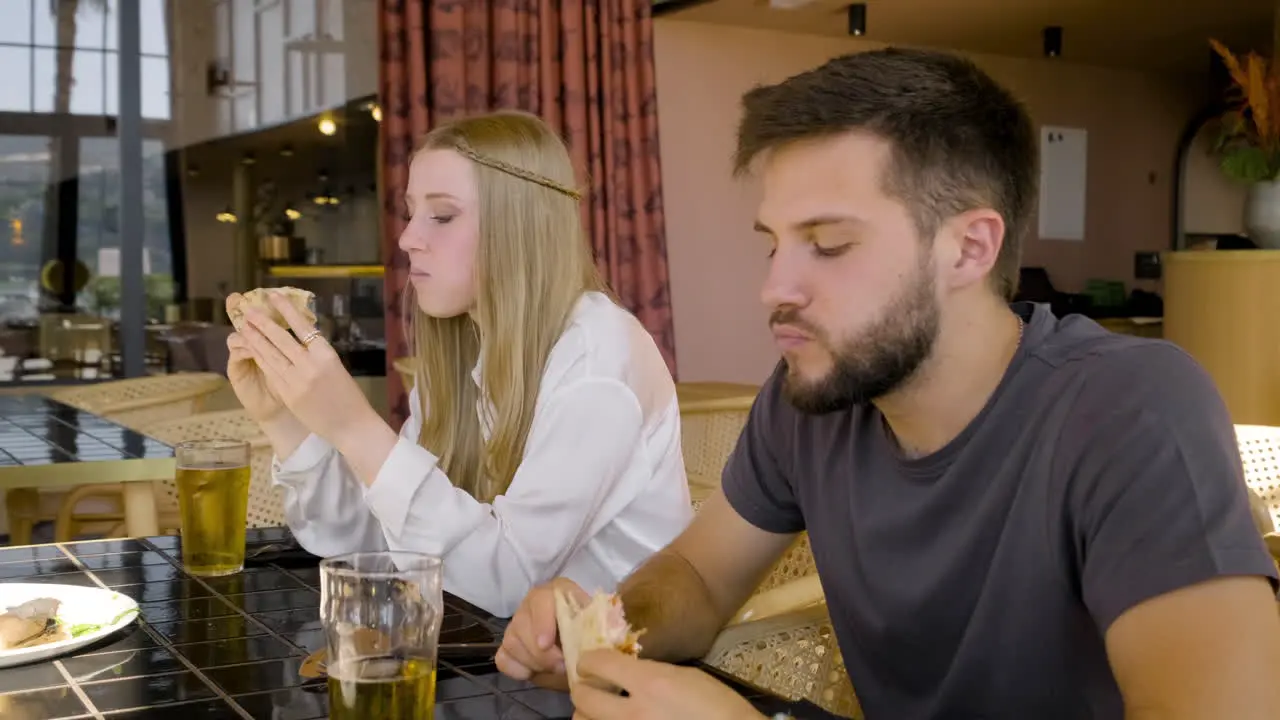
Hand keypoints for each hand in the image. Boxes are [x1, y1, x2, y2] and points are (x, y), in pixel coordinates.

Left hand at [235, 290, 375, 444]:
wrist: (351, 426)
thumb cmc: (349, 397)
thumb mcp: (336, 368)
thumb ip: (317, 355)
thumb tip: (300, 342)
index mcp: (327, 354)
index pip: (303, 326)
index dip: (286, 310)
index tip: (274, 296)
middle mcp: (310, 365)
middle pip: (281, 339)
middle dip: (263, 323)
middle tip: (249, 311)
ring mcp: (296, 380)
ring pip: (271, 355)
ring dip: (256, 339)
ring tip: (245, 327)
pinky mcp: (288, 394)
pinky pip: (271, 372)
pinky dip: (260, 359)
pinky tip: (252, 350)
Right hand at [496, 578, 588, 690]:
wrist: (582, 644)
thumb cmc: (591, 631)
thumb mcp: (597, 626)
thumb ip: (596, 628)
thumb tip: (597, 638)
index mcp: (557, 591)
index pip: (541, 599)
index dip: (542, 621)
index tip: (546, 644)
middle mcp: (532, 603)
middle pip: (522, 624)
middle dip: (541, 653)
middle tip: (562, 667)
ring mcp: (516, 624)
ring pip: (511, 642)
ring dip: (533, 662)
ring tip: (553, 669)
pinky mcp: (508, 645)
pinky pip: (503, 658)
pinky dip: (517, 669)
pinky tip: (533, 672)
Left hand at [570, 650, 765, 719]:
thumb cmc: (717, 705)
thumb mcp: (685, 677)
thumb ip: (650, 674)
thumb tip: (625, 672)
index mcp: (649, 684)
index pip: (599, 663)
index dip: (589, 659)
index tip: (589, 661)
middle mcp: (632, 713)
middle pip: (582, 698)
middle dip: (582, 687)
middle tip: (590, 686)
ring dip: (587, 714)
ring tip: (600, 710)